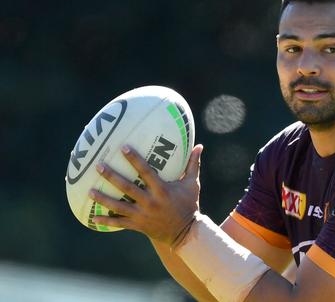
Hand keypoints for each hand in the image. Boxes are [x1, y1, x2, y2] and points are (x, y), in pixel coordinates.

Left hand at [89, 144, 203, 245]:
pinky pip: (119, 223)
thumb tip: (199, 145)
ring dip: (103, 198)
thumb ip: (193, 164)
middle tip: (99, 165)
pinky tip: (93, 216)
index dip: (134, 159)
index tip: (123, 148)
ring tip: (89, 190)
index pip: (146, 172)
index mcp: (162, 190)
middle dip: (112, 176)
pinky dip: (107, 220)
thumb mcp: (193, 184)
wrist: (186, 233)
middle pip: (127, 187)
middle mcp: (150, 202)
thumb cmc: (189, 205)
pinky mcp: (138, 226)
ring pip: (119, 206)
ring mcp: (142, 215)